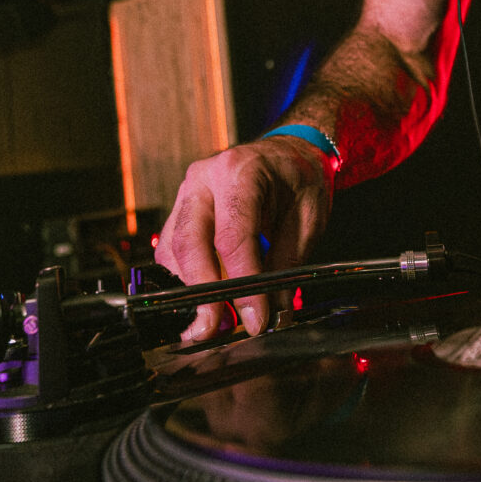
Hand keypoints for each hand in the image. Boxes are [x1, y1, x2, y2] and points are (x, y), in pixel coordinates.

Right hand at [154, 136, 332, 342]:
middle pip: (189, 242)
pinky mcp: (180, 210)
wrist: (288, 152)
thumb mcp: (308, 218)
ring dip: (190, 289)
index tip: (255, 319)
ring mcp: (186, 193)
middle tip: (216, 329)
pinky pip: (172, 248)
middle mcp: (203, 180)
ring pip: (173, 248)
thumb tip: (274, 312)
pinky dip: (185, 278)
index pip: (232, 237)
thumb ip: (288, 264)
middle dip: (202, 292)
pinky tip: (205, 298)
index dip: (242, 284)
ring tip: (215, 321)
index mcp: (240, 172)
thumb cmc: (300, 180)